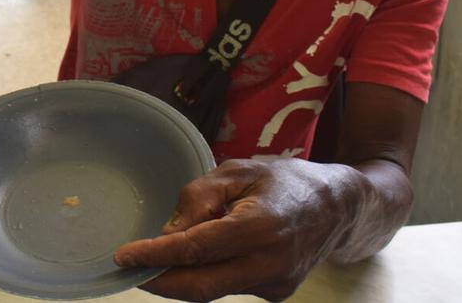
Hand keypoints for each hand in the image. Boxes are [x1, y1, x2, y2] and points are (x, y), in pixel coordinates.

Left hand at [114, 158, 361, 301]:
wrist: (338, 207)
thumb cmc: (283, 181)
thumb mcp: (238, 171)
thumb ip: (200, 197)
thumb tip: (167, 233)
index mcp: (259, 226)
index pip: (196, 249)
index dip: (156, 255)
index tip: (123, 256)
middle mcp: (269, 262)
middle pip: (200, 286)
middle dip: (158, 282)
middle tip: (128, 270)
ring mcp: (275, 284)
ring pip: (213, 289)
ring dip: (180, 277)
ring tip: (162, 254)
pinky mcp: (276, 294)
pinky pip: (229, 287)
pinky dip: (207, 274)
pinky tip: (205, 255)